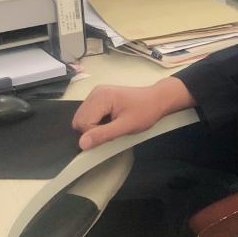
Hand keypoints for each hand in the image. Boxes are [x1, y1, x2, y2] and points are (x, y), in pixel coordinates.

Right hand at [72, 77, 195, 150]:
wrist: (157, 99)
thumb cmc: (145, 111)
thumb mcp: (126, 126)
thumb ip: (103, 135)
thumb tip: (82, 143)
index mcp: (101, 97)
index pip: (82, 123)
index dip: (95, 133)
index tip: (113, 131)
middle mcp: (95, 92)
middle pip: (79, 120)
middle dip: (93, 129)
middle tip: (113, 128)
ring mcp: (97, 93)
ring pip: (83, 118)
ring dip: (95, 126)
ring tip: (114, 123)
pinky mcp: (100, 97)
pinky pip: (89, 114)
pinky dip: (98, 121)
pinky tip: (111, 119)